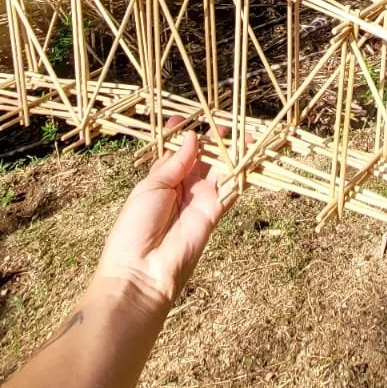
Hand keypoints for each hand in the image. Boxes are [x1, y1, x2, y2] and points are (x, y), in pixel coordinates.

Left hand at [93, 130, 231, 314]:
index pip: (178, 151)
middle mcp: (184, 186)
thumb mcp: (151, 187)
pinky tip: (250, 156)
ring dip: (232, 152)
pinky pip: (231, 189)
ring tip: (245, 133)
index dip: (183, 134)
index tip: (186, 117)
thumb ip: (175, 163)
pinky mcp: (214, 212)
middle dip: (214, 139)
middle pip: (203, 157)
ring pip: (220, 169)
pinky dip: (241, 173)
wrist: (142, 270)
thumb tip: (192, 137)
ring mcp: (200, 198)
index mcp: (162, 178)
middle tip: (227, 120)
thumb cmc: (135, 226)